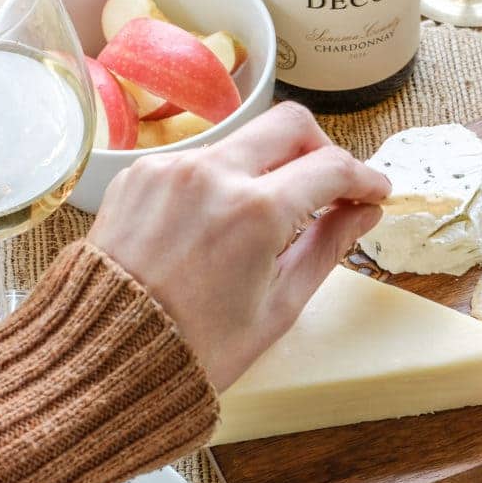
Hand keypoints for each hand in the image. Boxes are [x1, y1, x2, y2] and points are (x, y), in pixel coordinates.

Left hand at [88, 103, 388, 388]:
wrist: (107, 358)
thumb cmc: (196, 348)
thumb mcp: (279, 307)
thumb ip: (328, 247)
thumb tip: (364, 213)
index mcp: (255, 212)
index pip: (332, 167)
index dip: (364, 177)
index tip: (374, 192)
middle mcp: (212, 175)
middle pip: (291, 124)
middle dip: (323, 149)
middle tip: (331, 187)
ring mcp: (171, 169)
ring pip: (243, 141)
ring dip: (270, 166)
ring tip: (272, 216)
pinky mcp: (140, 174)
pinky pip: (199, 159)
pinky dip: (223, 180)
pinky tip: (221, 222)